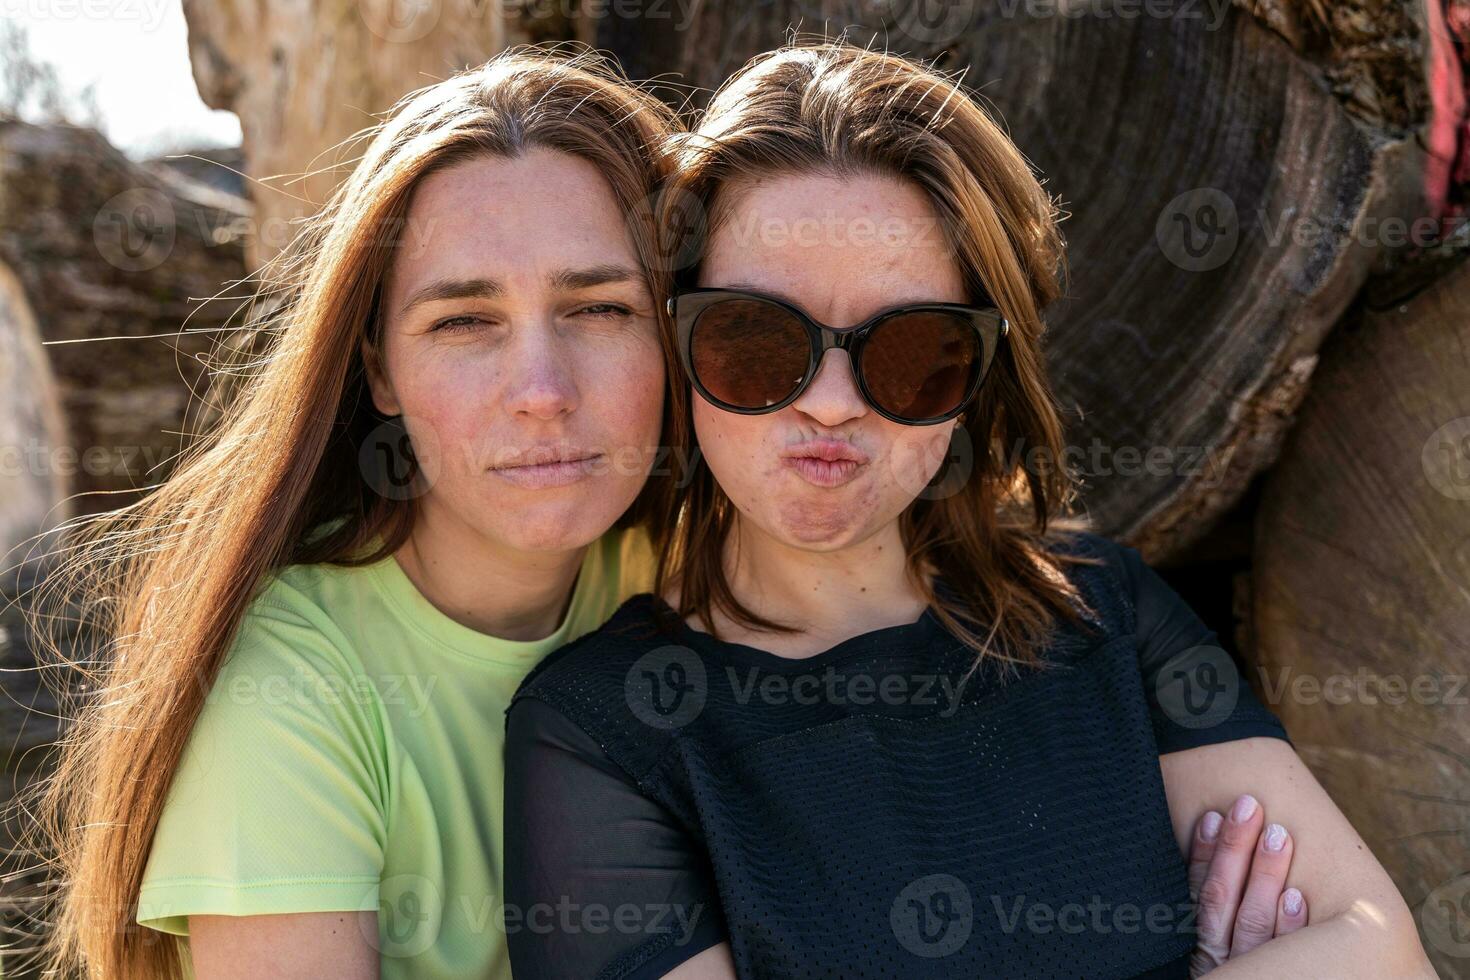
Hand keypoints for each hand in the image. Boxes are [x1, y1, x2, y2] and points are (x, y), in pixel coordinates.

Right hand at [1187, 793, 1307, 975]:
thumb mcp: (1208, 955)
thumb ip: (1210, 914)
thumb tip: (1215, 851)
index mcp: (1202, 947)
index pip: (1201, 892)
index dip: (1207, 853)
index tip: (1214, 815)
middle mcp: (1224, 960)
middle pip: (1226, 898)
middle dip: (1237, 849)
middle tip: (1249, 805)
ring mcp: (1254, 974)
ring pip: (1255, 920)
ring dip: (1265, 874)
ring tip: (1279, 833)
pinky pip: (1287, 958)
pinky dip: (1289, 928)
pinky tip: (1295, 897)